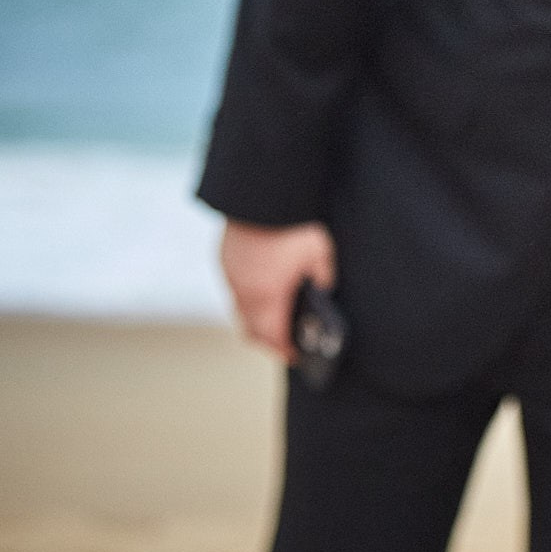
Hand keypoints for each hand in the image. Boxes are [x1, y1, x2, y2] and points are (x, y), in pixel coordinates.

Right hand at [220, 219, 334, 362]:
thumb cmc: (293, 225)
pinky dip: (248, 299)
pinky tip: (263, 291)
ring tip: (274, 320)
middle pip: (251, 330)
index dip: (284, 350)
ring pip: (240, 310)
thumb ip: (323, 277)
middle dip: (268, 341)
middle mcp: (244, 291)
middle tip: (284, 345)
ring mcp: (230, 276)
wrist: (259, 195)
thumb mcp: (320, 252)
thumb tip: (324, 291)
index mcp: (268, 296)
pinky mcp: (224, 260)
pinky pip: (234, 289)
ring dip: (256, 320)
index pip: (273, 336)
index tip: (296, 356)